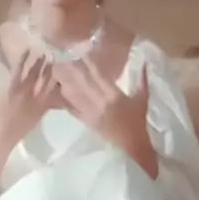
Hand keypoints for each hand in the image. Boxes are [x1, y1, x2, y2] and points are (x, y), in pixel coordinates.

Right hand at [0, 51, 56, 179]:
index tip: (29, 48)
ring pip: (45, 85)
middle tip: (46, 52)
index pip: (19, 69)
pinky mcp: (39, 113)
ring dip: (49, 73)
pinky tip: (58, 84)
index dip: (24, 58)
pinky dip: (54, 91)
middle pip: (35, 75)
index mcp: (11, 89)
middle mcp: (25, 94)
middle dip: (40, 62)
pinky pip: (50, 100)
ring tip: (53, 63)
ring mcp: (34, 104)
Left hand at [54, 58, 157, 176]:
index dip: (85, 61)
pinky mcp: (83, 121)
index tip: (77, 49)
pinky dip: (62, 97)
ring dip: (62, 79)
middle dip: (68, 67)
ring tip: (54, 66)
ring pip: (71, 92)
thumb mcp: (143, 101)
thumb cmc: (139, 125)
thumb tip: (144, 62)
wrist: (132, 150)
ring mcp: (88, 112)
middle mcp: (98, 102)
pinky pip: (70, 106)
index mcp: (113, 95)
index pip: (96, 74)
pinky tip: (55, 88)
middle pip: (79, 81)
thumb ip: (142, 80)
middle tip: (59, 53)